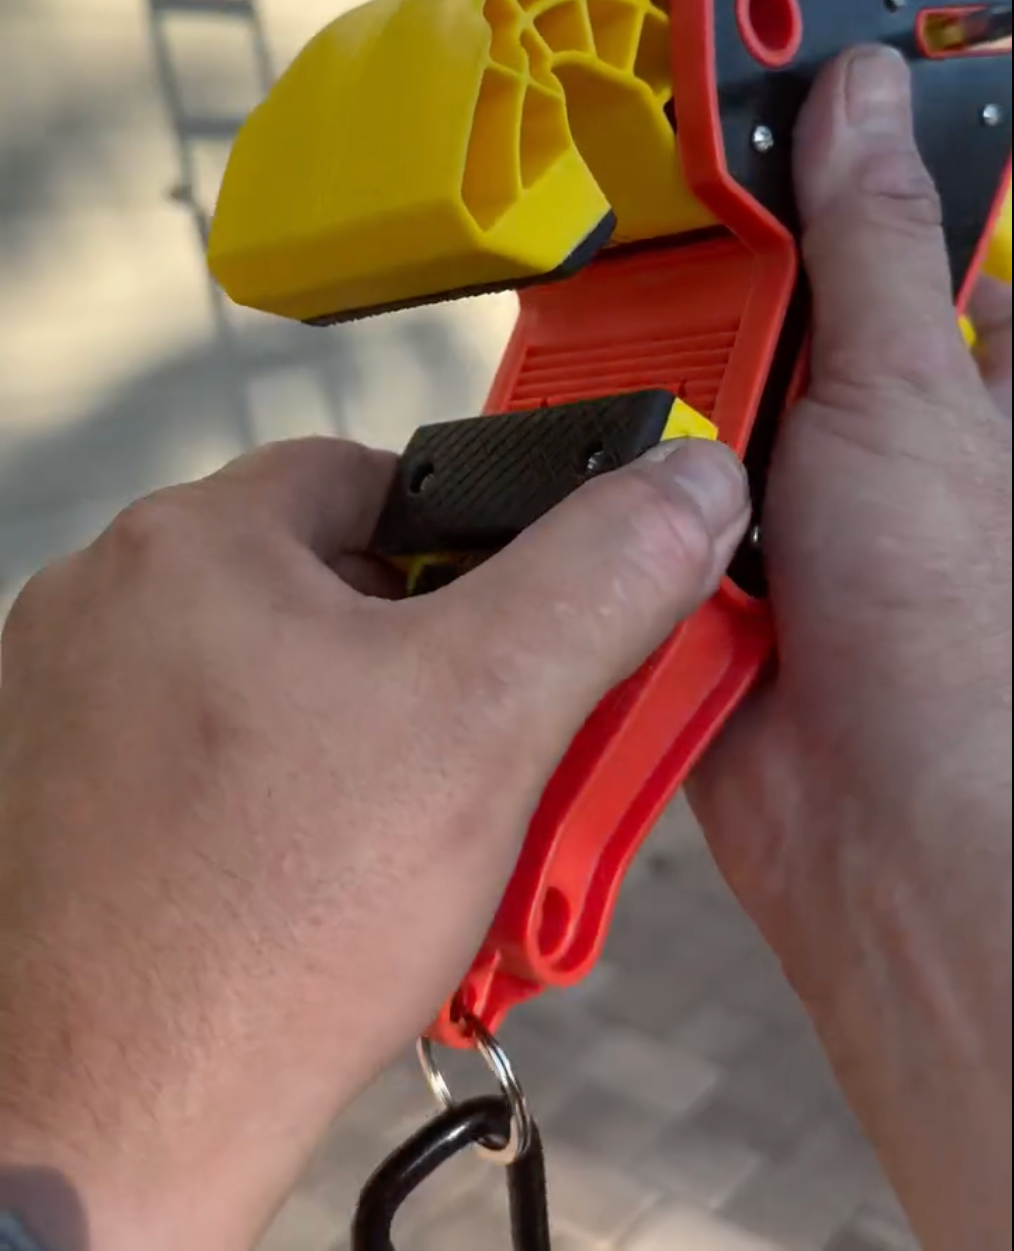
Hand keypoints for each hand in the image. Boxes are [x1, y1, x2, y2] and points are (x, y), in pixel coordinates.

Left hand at [0, 421, 747, 1247]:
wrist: (112, 1128)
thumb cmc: (273, 923)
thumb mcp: (486, 717)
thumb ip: (601, 579)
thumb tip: (685, 481)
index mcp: (188, 542)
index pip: (372, 479)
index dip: (474, 551)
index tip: (523, 629)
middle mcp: (104, 608)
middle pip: (323, 591)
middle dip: (425, 669)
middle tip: (487, 756)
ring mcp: (68, 712)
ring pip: (271, 688)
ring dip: (361, 741)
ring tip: (419, 840)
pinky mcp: (62, 809)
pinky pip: (208, 767)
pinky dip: (281, 804)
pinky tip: (333, 881)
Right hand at [690, 46, 1011, 1250]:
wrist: (870, 825)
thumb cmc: (945, 614)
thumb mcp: (907, 388)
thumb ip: (867, 240)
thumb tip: (854, 92)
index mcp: (918, 359)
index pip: (859, 206)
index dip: (811, 118)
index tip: (747, 23)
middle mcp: (837, 411)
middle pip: (745, 272)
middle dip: (691, 222)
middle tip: (624, 116)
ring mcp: (752, 478)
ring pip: (668, 360)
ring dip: (632, 332)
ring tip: (583, 241)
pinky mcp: (677, 546)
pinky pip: (616, 463)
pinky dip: (588, 433)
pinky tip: (554, 386)